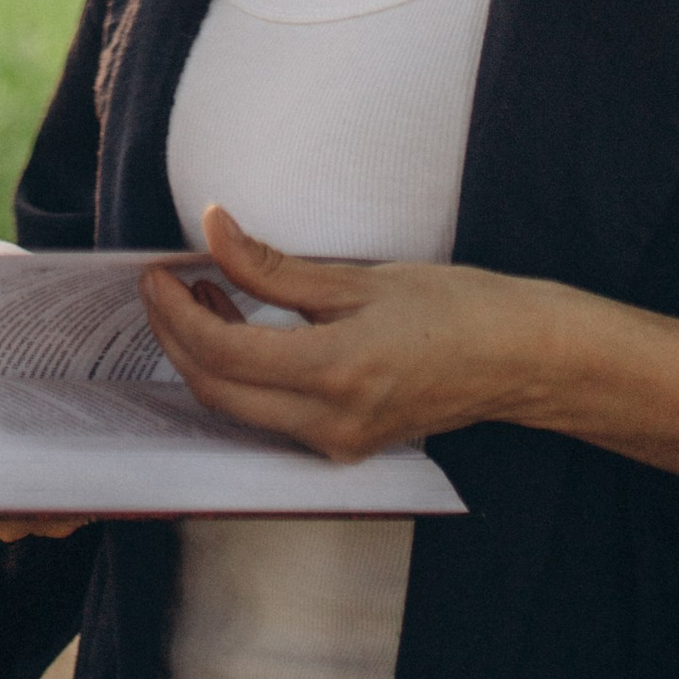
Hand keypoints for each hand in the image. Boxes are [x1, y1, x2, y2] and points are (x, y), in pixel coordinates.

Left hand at [140, 207, 678, 488]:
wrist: (521, 360)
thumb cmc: (456, 307)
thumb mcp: (362, 277)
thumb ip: (277, 266)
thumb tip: (213, 232)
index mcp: (335, 374)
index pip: (223, 354)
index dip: (177, 313)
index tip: (157, 272)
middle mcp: (328, 425)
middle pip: (216, 393)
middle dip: (176, 339)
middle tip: (164, 285)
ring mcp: (336, 445)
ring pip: (238, 410)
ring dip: (206, 357)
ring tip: (202, 294)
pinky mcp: (344, 447)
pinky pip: (269, 416)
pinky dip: (242, 374)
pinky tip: (243, 326)